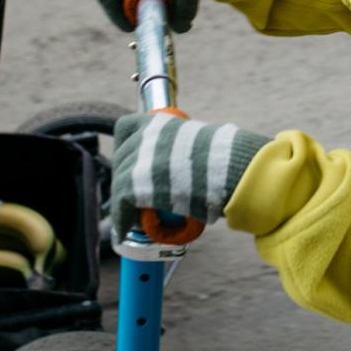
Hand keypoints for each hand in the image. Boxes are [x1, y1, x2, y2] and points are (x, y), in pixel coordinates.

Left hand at [109, 111, 269, 239]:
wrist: (232, 171)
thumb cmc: (228, 159)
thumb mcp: (202, 141)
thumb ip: (188, 147)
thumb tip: (193, 163)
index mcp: (158, 121)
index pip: (126, 128)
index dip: (127, 146)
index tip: (133, 160)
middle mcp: (143, 137)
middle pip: (122, 158)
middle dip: (126, 175)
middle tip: (136, 193)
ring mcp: (136, 160)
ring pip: (119, 182)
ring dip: (125, 199)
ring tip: (134, 215)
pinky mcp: (131, 186)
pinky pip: (121, 206)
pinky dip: (123, 219)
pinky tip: (128, 228)